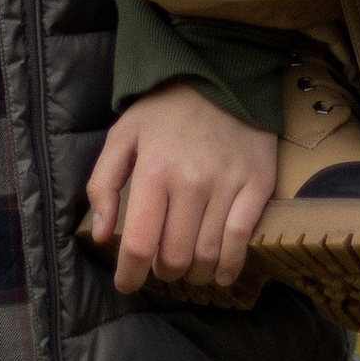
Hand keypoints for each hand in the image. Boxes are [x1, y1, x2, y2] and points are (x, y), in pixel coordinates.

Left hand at [84, 82, 278, 296]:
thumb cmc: (165, 109)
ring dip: (194, 274)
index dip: (131, 275)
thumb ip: (104, 184)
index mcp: (154, 171)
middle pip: (175, 256)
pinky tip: (219, 274)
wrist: (220, 75)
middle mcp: (191, 182)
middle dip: (164, 272)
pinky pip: (241, 240)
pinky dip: (229, 266)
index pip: (140, 243)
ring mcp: (227, 185)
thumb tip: (102, 234)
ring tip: (188, 270)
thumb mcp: (123, 136)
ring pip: (207, 255)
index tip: (127, 285)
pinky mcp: (257, 185)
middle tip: (162, 268)